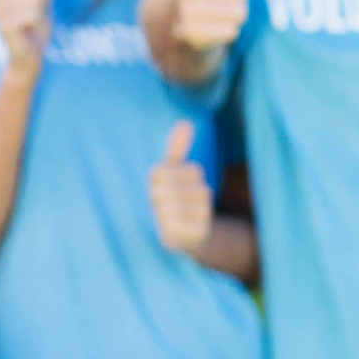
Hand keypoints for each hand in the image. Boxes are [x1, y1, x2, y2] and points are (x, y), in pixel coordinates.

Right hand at [149, 120, 213, 255]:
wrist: (177, 234)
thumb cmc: (176, 196)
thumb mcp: (175, 171)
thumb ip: (178, 148)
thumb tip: (185, 122)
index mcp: (154, 177)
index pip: (194, 169)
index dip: (197, 176)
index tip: (185, 183)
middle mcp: (156, 198)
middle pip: (199, 184)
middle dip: (199, 190)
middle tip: (188, 199)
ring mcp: (165, 218)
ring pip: (202, 200)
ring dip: (202, 205)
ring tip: (189, 212)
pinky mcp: (177, 236)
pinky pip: (203, 220)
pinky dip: (202, 221)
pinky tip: (191, 225)